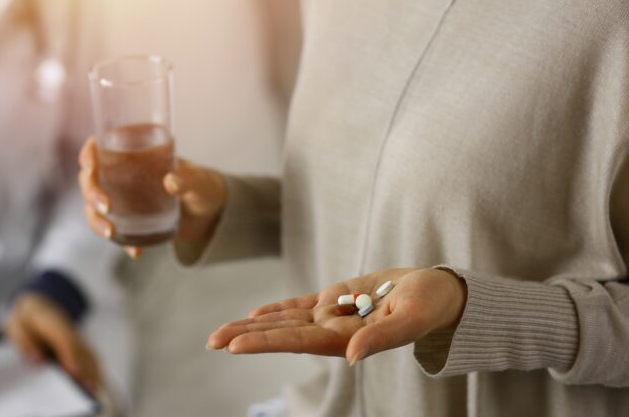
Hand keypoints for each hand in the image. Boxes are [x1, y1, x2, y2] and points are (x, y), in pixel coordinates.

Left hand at [4, 294, 101, 392]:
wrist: (37, 306)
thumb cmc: (25, 320)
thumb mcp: (16, 326)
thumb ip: (25, 341)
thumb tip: (38, 359)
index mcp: (51, 321)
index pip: (65, 338)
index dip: (71, 355)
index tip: (74, 372)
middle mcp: (67, 328)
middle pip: (80, 347)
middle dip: (86, 367)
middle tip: (87, 387)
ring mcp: (75, 335)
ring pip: (88, 351)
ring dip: (93, 369)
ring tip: (93, 388)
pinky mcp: (77, 343)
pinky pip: (88, 354)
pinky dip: (93, 367)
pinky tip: (93, 381)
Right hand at [78, 136, 226, 259]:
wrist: (211, 214)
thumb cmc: (204, 185)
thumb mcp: (200, 180)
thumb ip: (189, 178)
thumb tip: (171, 182)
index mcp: (133, 153)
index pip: (99, 148)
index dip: (88, 155)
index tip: (91, 167)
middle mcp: (121, 175)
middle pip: (89, 180)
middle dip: (90, 192)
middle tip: (105, 206)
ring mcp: (122, 200)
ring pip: (94, 208)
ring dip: (96, 220)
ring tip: (111, 233)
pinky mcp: (130, 223)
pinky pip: (116, 232)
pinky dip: (122, 243)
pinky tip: (136, 251)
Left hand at [207, 268, 466, 364]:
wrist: (439, 292)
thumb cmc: (428, 306)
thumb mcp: (409, 320)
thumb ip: (381, 339)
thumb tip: (352, 356)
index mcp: (345, 339)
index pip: (296, 341)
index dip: (265, 342)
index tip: (234, 345)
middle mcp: (332, 330)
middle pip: (281, 333)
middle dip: (245, 336)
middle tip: (210, 341)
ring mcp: (332, 314)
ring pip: (285, 319)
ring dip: (253, 323)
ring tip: (220, 332)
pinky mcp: (337, 297)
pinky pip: (301, 304)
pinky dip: (278, 308)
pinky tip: (256, 314)